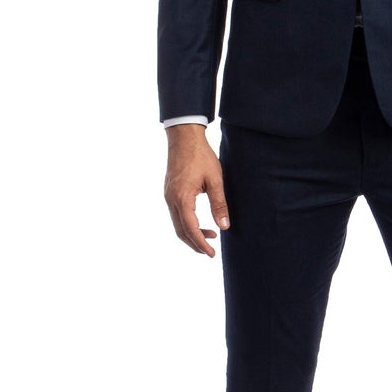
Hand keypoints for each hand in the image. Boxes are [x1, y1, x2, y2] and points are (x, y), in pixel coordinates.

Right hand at [164, 124, 230, 256]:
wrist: (184, 137)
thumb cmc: (201, 156)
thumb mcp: (215, 180)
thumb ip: (219, 204)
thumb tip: (224, 226)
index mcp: (182, 198)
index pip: (190, 229)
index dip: (201, 244)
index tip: (211, 254)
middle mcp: (171, 200)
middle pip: (181, 231)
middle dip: (195, 244)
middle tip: (210, 252)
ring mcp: (168, 196)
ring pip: (177, 224)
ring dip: (191, 234)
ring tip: (209, 236)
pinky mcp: (169, 192)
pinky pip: (176, 214)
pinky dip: (186, 224)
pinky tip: (199, 222)